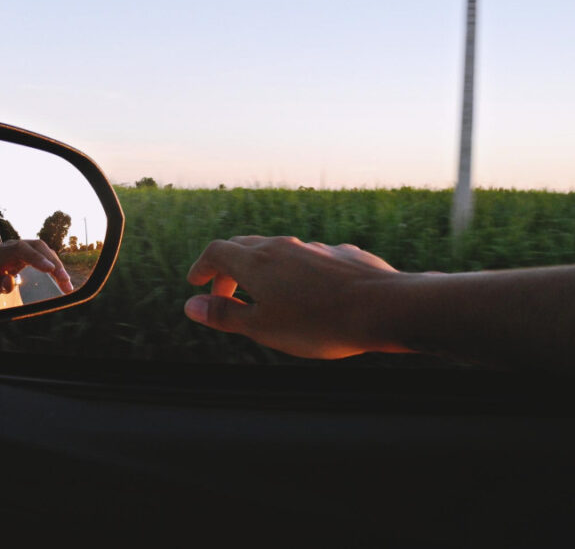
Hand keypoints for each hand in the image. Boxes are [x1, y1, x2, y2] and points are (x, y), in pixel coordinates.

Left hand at [0, 239, 73, 295]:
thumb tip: (9, 281)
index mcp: (3, 251)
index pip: (22, 249)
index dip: (37, 257)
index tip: (50, 269)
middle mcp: (16, 245)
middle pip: (39, 248)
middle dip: (54, 264)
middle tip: (65, 281)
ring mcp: (25, 248)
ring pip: (46, 253)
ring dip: (59, 268)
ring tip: (67, 287)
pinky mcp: (32, 254)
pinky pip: (47, 259)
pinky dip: (56, 270)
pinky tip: (63, 282)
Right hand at [184, 236, 405, 358]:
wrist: (383, 308)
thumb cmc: (318, 323)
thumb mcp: (263, 327)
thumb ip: (225, 315)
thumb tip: (190, 306)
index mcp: (256, 262)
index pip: (217, 252)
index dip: (202, 267)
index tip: (195, 283)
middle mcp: (282, 247)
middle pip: (244, 247)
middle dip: (229, 269)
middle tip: (224, 295)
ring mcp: (314, 248)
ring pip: (279, 252)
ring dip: (263, 271)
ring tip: (265, 297)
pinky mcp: (341, 255)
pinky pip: (309, 260)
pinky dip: (296, 273)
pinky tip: (309, 295)